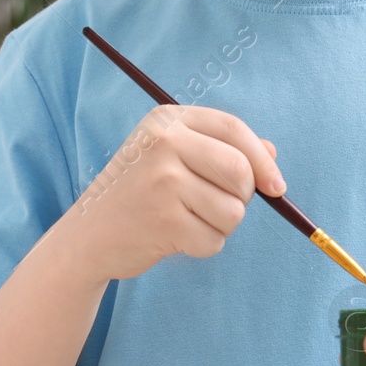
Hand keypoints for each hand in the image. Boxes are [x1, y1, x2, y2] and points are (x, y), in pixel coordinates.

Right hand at [63, 105, 284, 281]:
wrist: (89, 235)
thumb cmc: (139, 194)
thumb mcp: (171, 157)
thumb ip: (219, 148)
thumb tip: (271, 154)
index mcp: (167, 120)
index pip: (234, 130)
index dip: (263, 160)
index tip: (276, 186)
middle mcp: (163, 143)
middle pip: (240, 170)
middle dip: (241, 197)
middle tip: (217, 206)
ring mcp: (162, 181)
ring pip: (233, 210)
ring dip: (221, 225)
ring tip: (188, 221)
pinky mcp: (164, 220)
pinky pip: (214, 239)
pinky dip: (203, 245)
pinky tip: (175, 238)